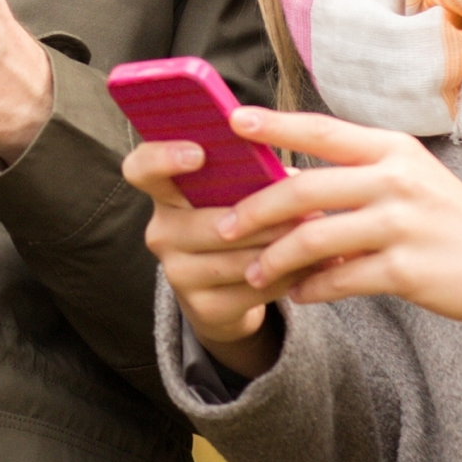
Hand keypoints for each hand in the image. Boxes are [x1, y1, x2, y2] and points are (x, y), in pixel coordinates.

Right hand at [121, 133, 299, 380]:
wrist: (223, 292)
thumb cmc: (234, 219)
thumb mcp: (234, 193)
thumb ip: (252, 175)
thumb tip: (290, 178)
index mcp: (164, 193)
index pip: (141, 168)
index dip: (163, 157)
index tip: (199, 153)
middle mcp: (161, 233)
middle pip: (211, 224)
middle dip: (266, 220)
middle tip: (309, 209)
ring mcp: (177, 273)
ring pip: (239, 260)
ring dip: (285, 248)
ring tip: (320, 236)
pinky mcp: (202, 308)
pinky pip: (253, 289)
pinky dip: (288, 277)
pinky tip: (311, 266)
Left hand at [215, 107, 461, 323]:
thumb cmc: (445, 217)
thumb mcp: (407, 177)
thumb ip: (354, 173)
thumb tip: (283, 179)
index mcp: (391, 150)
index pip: (322, 131)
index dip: (275, 125)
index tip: (232, 120)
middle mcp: (395, 180)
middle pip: (305, 190)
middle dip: (255, 211)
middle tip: (222, 227)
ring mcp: (402, 225)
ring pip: (316, 240)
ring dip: (276, 260)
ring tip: (254, 273)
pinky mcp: (407, 269)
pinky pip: (341, 279)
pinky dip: (312, 289)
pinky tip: (299, 295)